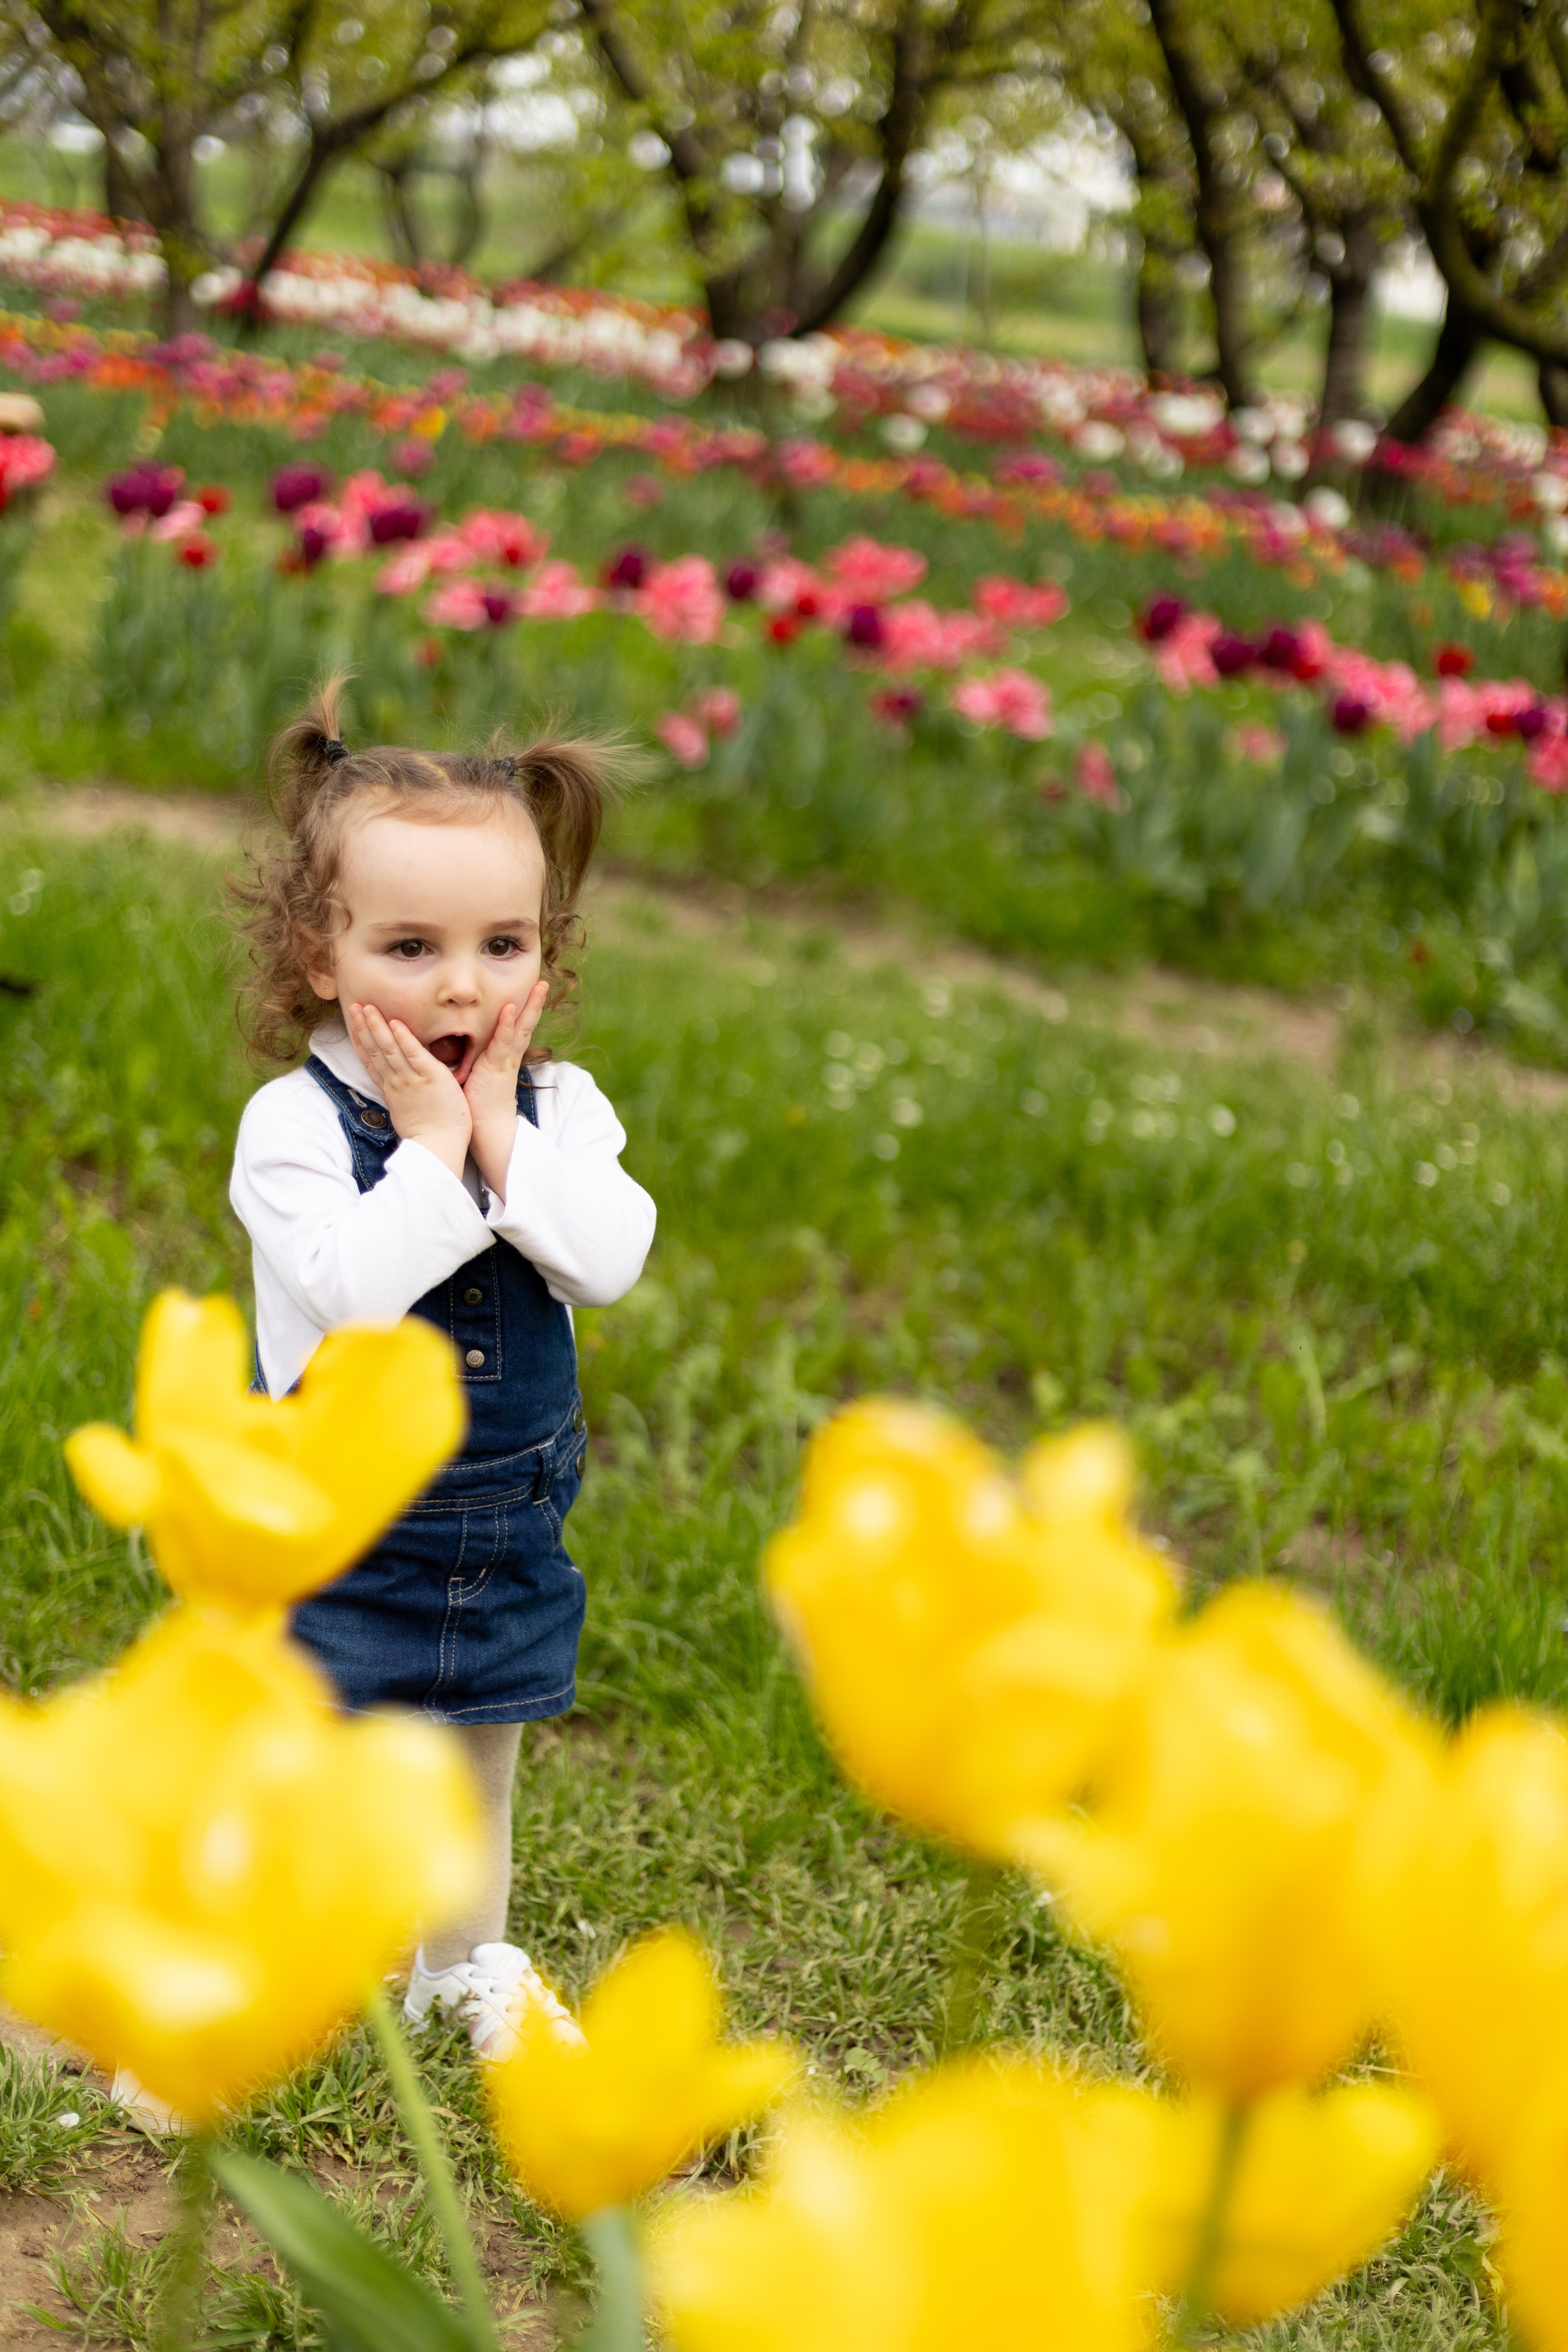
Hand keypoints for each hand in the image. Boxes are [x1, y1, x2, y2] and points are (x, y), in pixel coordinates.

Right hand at [348, 1003, 471, 1181]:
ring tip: (367, 1007)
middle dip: (364, 1027)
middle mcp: (397, 1082)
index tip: (354, 1022)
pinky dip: (404, 1038)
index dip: (361, 1040)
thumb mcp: (407, 1111)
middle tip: (354, 1005)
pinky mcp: (430, 1078)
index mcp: (392, 1089)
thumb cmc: (429, 1133)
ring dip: (377, 1027)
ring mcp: (411, 1080)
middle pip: (375, 1050)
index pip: (371, 1060)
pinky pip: (414, 1054)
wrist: (438, 1147)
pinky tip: (395, 1022)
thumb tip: (400, 1085)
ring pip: (389, 1049)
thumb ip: (402, 1094)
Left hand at [463, 980, 549, 1201]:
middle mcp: (508, 1056)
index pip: (515, 1029)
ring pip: (521, 1029)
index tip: (529, 991)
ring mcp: (505, 1061)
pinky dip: (509, 1025)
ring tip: (540, 986)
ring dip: (530, 1007)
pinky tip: (510, 1009)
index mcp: (503, 1057)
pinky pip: (504, 1042)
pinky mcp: (497, 1067)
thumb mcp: (474, 1074)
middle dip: (534, 1003)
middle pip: (525, 1024)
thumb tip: (456, 1048)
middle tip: (543, 982)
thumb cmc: (475, 1103)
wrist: (483, 1128)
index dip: (521, 1010)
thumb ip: (471, 1060)